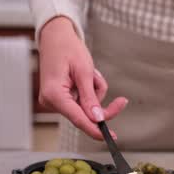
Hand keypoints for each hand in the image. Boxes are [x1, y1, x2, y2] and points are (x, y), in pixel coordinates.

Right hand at [38, 16, 127, 139]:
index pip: (78, 119)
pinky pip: (82, 101)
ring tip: (91, 74)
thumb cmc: (67, 48)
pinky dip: (89, 90)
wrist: (56, 36)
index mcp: (54, 94)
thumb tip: (97, 118)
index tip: (109, 137)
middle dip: (101, 105)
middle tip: (121, 101)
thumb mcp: (84, 71)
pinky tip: (87, 77)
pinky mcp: (61, 98)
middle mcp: (52, 101)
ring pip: (86, 107)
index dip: (95, 129)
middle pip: (84, 115)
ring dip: (94, 92)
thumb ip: (90, 97)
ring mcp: (56, 100)